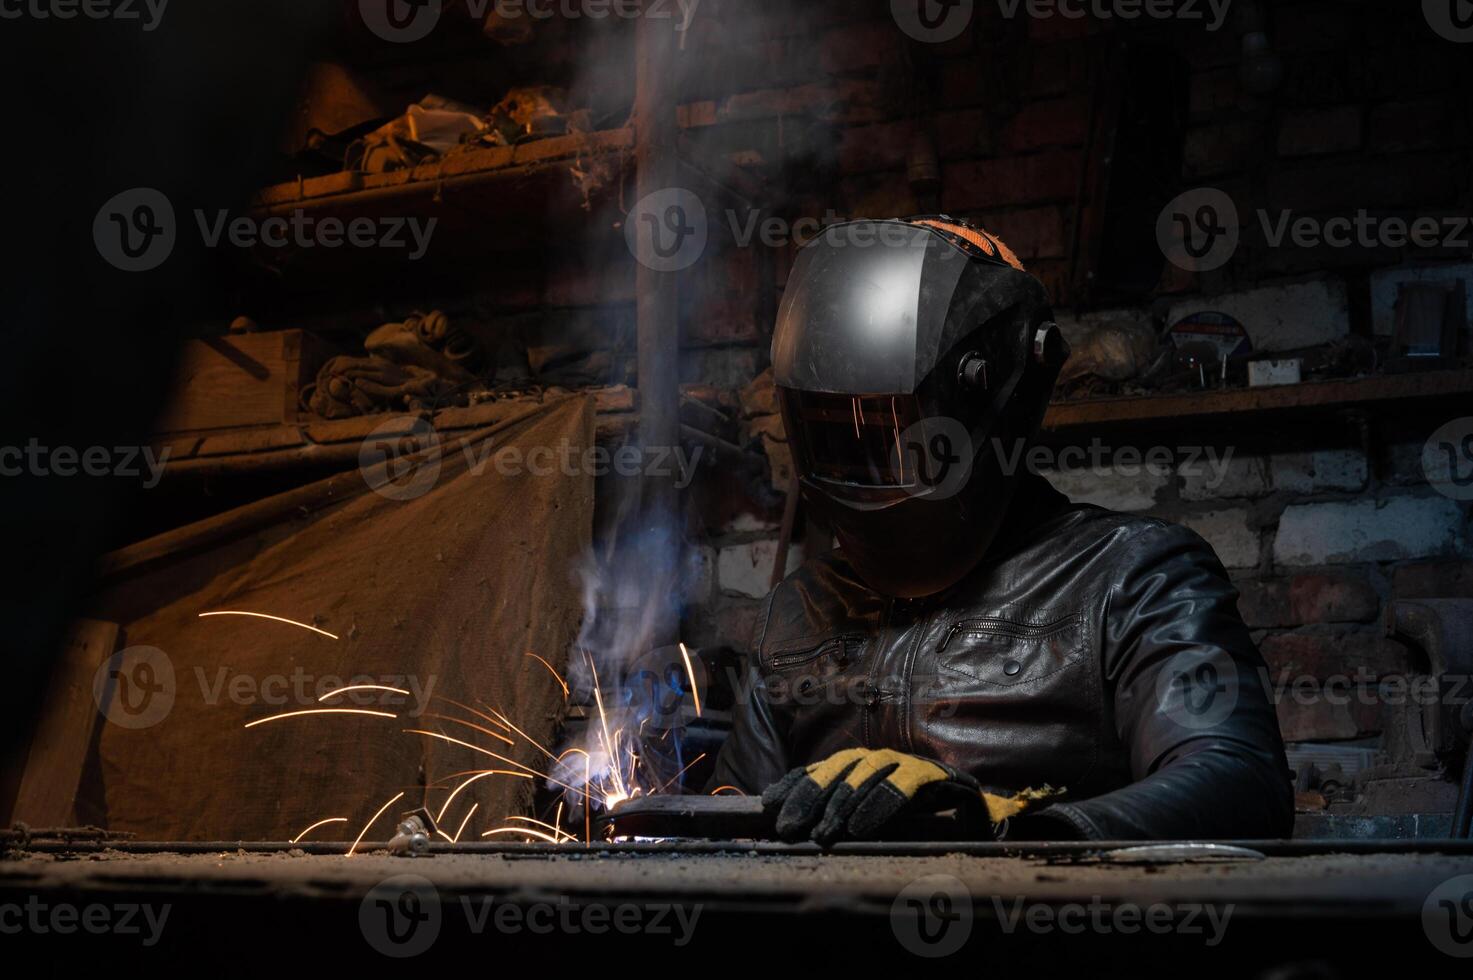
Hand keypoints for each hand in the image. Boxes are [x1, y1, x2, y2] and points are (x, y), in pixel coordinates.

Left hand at [761, 748, 994, 844]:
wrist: (972, 810)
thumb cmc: (914, 816)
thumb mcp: (869, 814)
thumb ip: (839, 812)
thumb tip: (794, 822)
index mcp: (859, 765)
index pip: (820, 769)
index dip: (794, 784)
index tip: (768, 803)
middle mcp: (877, 758)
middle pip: (837, 770)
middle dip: (809, 798)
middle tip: (788, 827)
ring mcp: (903, 762)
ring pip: (865, 776)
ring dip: (840, 806)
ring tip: (821, 833)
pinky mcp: (929, 774)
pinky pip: (901, 786)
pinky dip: (879, 806)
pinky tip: (860, 827)